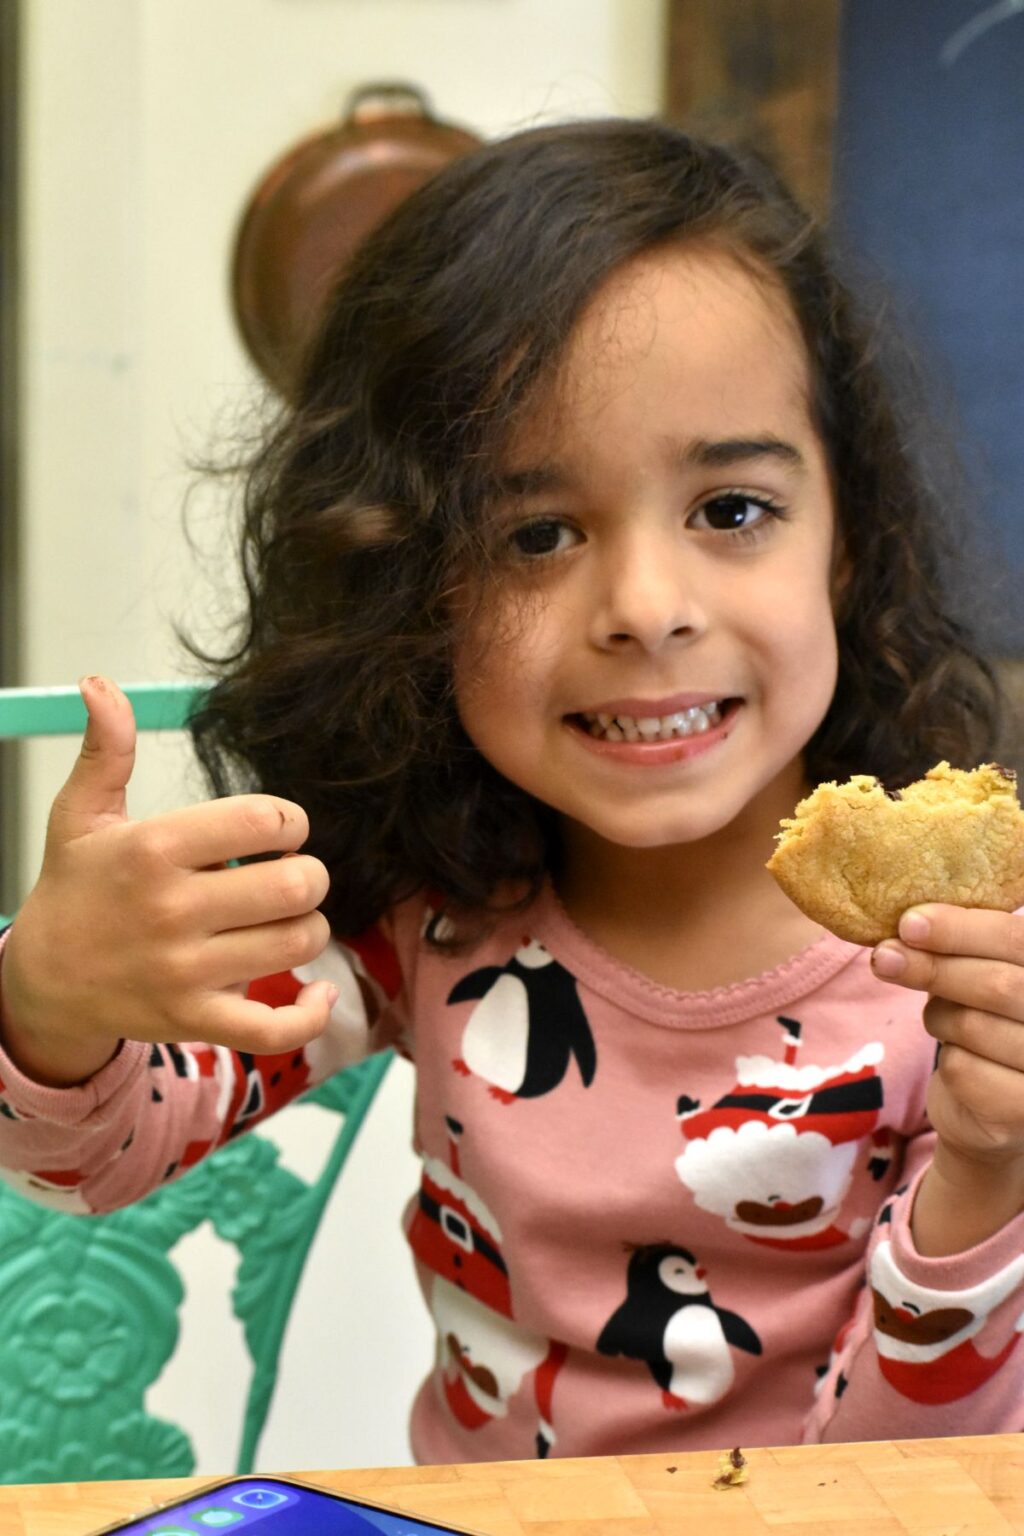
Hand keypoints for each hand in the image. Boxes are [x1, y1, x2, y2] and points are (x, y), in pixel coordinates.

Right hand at [0, 676, 334, 1085]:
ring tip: (285, 921)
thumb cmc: (76, 889)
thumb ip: (106, 750)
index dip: (290, 821)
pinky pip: (274, 1028)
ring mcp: (184, 971)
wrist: (43, 982)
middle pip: (298, 884)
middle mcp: (173, 909)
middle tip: (289, 878)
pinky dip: (311, 1012)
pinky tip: (316, 993)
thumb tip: (100, 685)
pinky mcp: (193, 1021)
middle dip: (308, 875)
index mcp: (154, 849)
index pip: (266, 819)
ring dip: (308, 928)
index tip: (279, 831)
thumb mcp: (80, 815)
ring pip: (299, 942)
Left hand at [872, 904, 1023, 1169]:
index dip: (962, 928)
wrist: (992, 1113)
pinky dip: (946, 1057)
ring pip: (974, 1025)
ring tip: (941, 1018)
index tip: (909, 923)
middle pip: (999, 985)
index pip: (1018, 940)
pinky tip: (957, 1058)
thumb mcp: (982, 975)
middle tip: (884, 957)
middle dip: (935, 967)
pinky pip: (963, 1069)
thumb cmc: (990, 1026)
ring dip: (939, 1016)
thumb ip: (962, 949)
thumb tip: (909, 927)